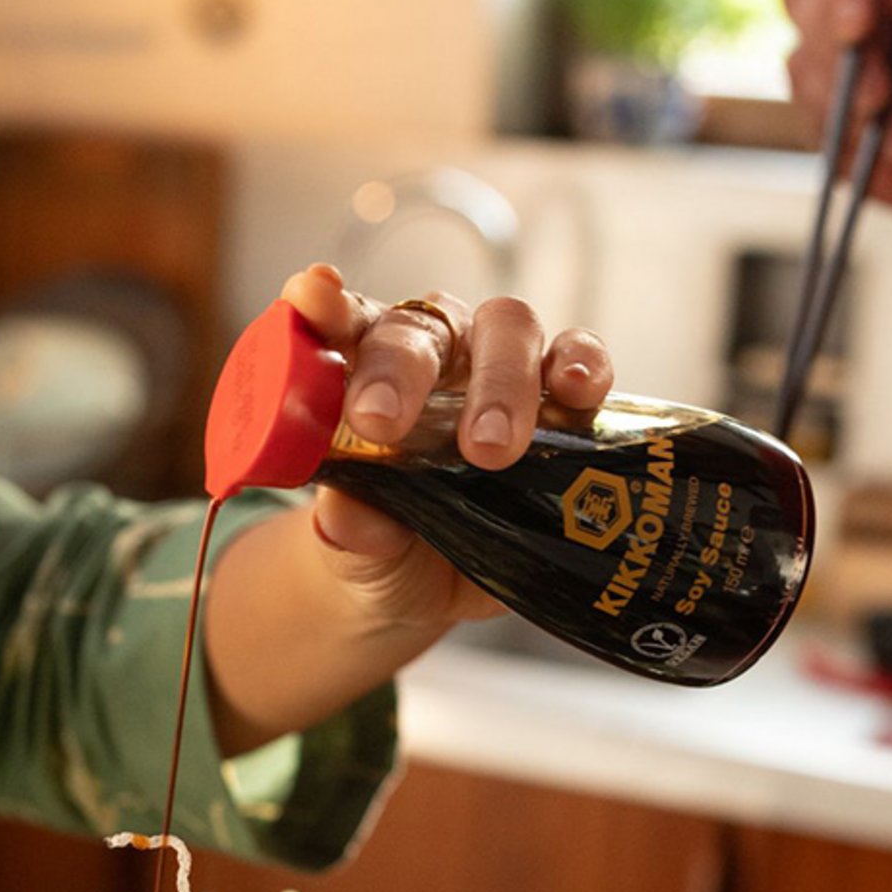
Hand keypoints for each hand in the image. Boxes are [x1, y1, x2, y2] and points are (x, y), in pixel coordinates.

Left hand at [279, 262, 612, 632]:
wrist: (439, 594)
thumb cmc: (382, 551)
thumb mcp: (358, 554)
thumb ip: (350, 528)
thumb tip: (349, 514)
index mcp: (368, 374)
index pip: (344, 324)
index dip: (327, 306)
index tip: (308, 298)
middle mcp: (436, 358)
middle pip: (424, 329)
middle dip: (402, 368)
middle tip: (382, 422)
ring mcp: (502, 371)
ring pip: (508, 330)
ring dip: (499, 381)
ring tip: (486, 448)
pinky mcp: (563, 405)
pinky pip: (580, 361)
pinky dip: (583, 366)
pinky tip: (577, 391)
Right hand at [784, 0, 891, 238]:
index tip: (858, 27)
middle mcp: (846, 20)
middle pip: (800, 2)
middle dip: (830, 46)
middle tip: (879, 95)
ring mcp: (827, 75)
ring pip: (803, 72)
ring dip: (857, 107)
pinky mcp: (824, 130)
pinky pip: (819, 130)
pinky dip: (864, 143)